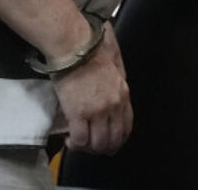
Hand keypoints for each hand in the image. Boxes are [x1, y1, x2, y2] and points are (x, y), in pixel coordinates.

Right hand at [50, 22, 132, 153]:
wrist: (74, 48)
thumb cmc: (89, 54)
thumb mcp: (112, 70)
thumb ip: (115, 87)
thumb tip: (109, 100)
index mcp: (123, 94)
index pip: (127, 126)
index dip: (118, 140)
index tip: (110, 143)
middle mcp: (113, 105)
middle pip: (114, 139)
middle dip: (103, 148)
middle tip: (92, 148)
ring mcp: (97, 111)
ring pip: (98, 143)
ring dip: (88, 149)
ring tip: (79, 144)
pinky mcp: (79, 113)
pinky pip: (81, 140)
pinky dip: (75, 145)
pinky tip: (70, 140)